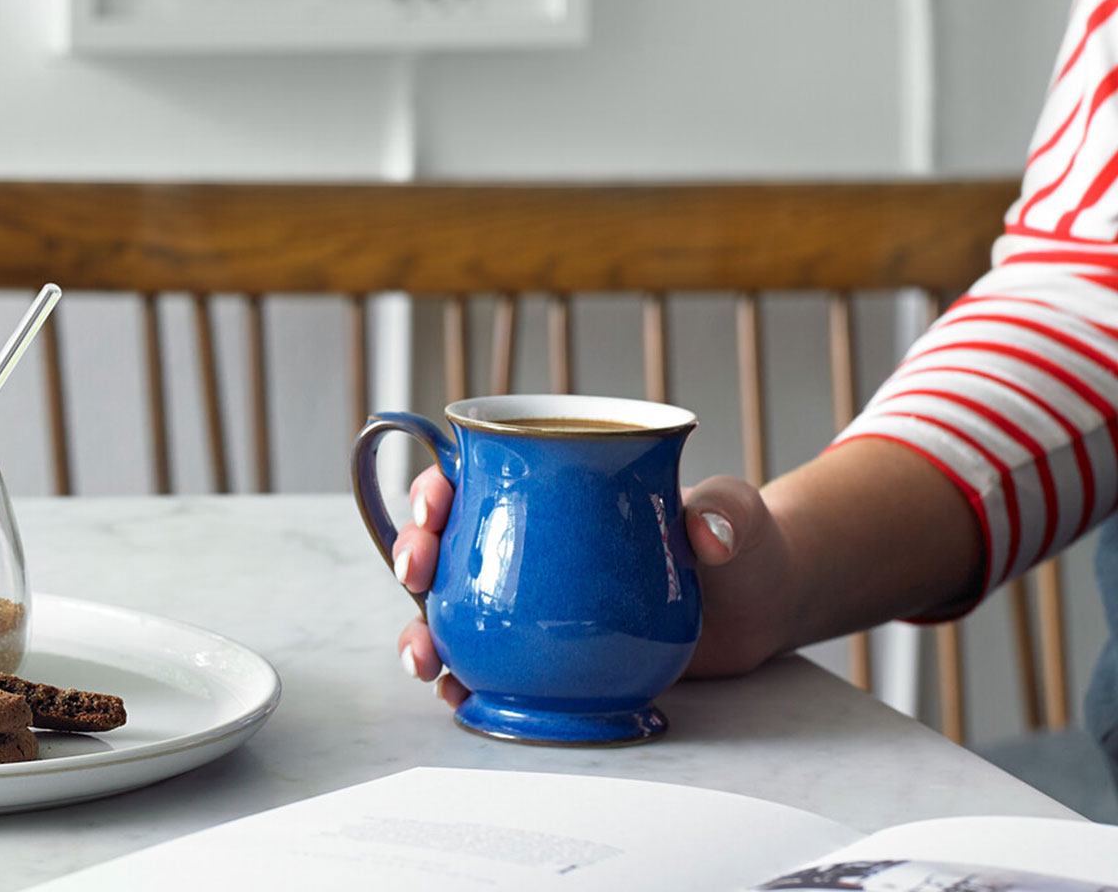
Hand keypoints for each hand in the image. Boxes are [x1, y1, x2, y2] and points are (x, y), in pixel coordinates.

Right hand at [392, 467, 797, 703]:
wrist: (757, 605)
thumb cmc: (737, 540)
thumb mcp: (734, 513)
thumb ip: (725, 511)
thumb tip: (705, 531)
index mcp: (556, 489)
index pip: (475, 475)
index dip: (437, 483)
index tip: (435, 501)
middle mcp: (531, 542)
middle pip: (449, 540)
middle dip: (413, 552)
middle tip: (417, 573)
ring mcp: (536, 602)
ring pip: (455, 608)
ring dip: (422, 629)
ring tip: (423, 656)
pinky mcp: (551, 655)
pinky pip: (492, 666)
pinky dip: (463, 680)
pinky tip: (455, 695)